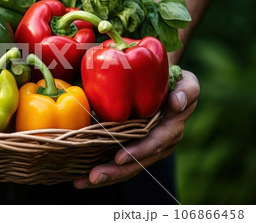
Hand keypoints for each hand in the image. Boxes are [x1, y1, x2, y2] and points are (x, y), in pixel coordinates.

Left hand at [73, 69, 199, 188]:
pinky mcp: (131, 148)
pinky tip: (79, 178)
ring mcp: (144, 150)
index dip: (138, 151)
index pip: (155, 143)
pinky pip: (116, 163)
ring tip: (81, 182)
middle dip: (115, 171)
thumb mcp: (187, 83)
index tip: (119, 157)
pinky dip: (99, 169)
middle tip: (93, 177)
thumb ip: (186, 92)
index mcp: (171, 130)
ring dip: (104, 175)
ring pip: (125, 167)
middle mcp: (158, 145)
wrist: (165, 86)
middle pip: (137, 163)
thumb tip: (176, 104)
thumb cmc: (175, 83)